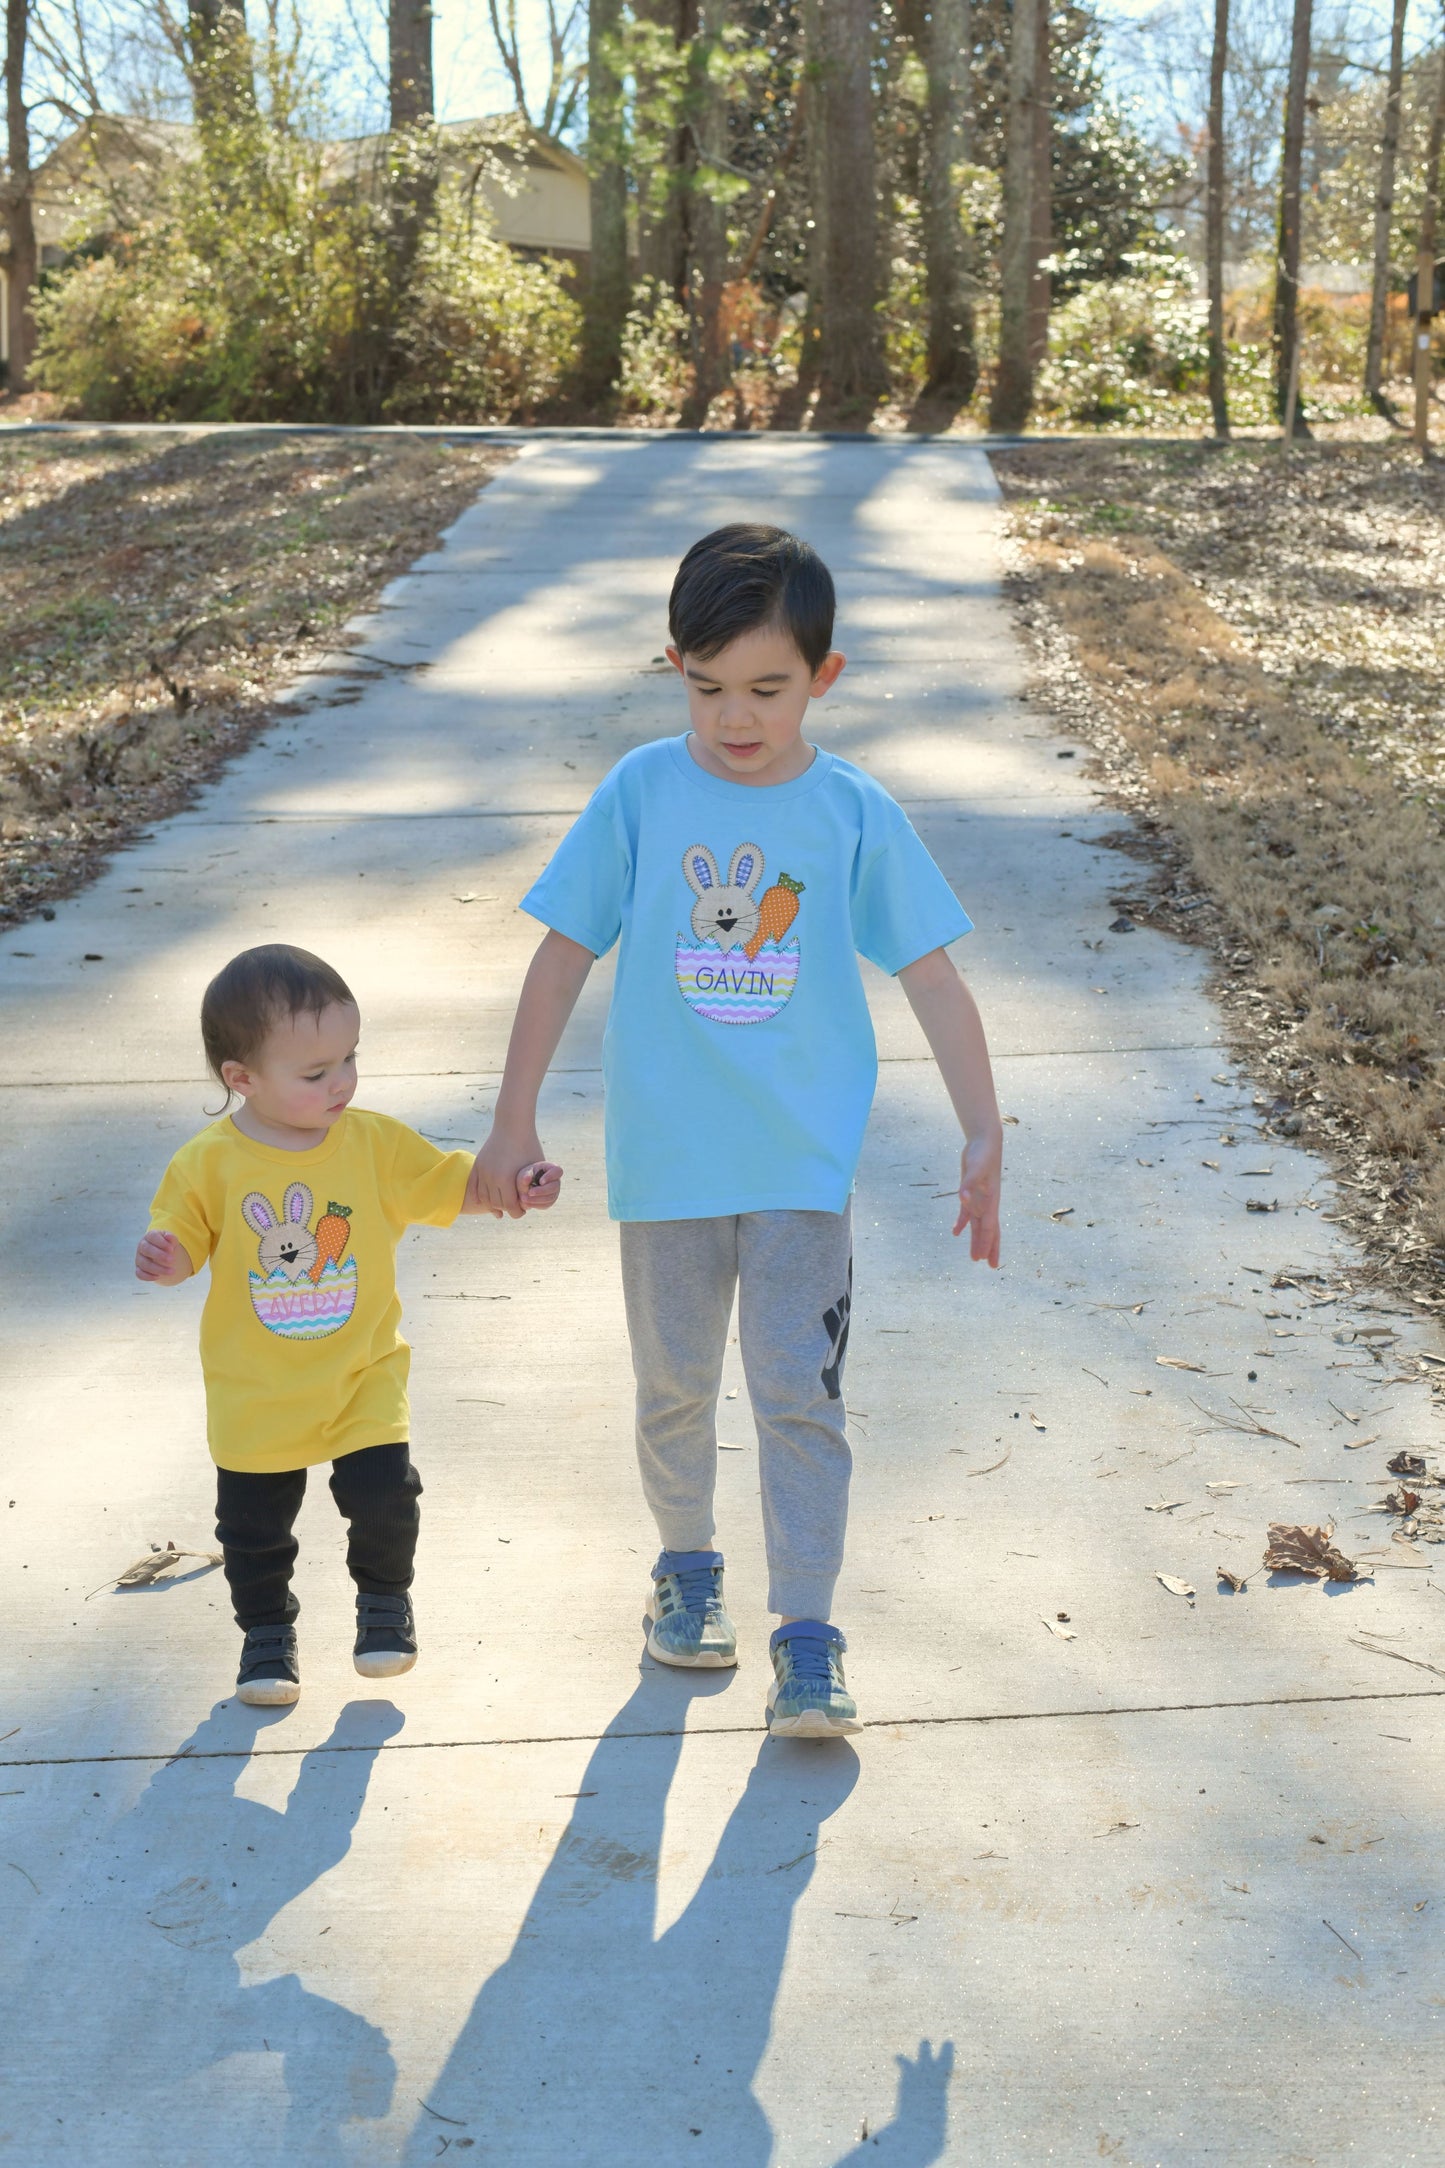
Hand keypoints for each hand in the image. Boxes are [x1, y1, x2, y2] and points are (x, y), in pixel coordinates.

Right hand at [135, 1228, 191, 1283]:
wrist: (163, 1254)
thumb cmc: (167, 1245)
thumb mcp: (171, 1240)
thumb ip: (172, 1238)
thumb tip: (168, 1236)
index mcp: (150, 1236)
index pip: (152, 1236)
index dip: (161, 1243)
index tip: (172, 1249)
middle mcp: (142, 1246)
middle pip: (146, 1249)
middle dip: (159, 1255)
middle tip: (172, 1260)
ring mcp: (139, 1258)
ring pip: (144, 1263)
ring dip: (158, 1268)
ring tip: (171, 1271)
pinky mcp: (138, 1268)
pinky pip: (139, 1273)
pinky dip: (148, 1276)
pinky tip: (159, 1277)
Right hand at [471, 1127, 543, 1219]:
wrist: (512, 1126)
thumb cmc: (529, 1146)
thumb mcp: (535, 1168)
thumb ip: (532, 1187)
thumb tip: (532, 1204)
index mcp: (507, 1179)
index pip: (510, 1206)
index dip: (517, 1212)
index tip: (522, 1212)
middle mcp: (492, 1177)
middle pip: (496, 1204)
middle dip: (506, 1209)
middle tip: (514, 1209)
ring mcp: (482, 1171)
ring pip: (484, 1197)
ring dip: (492, 1204)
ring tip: (501, 1206)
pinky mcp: (477, 1165)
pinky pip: (474, 1186)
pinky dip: (478, 1196)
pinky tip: (484, 1202)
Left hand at [518, 1161, 563, 1211]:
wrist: (525, 1187)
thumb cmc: (526, 1176)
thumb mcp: (524, 1173)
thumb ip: (525, 1175)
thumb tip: (527, 1178)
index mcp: (551, 1169)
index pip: (557, 1171)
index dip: (550, 1176)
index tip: (540, 1181)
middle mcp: (556, 1181)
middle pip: (554, 1187)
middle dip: (541, 1191)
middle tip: (529, 1192)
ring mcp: (555, 1192)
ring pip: (550, 1197)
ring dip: (537, 1199)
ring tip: (524, 1198)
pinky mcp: (550, 1201)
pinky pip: (546, 1204)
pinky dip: (536, 1204)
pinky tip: (526, 1203)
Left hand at [953, 1128, 1001, 1266]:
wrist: (985, 1142)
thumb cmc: (983, 1154)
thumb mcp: (975, 1167)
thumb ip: (968, 1183)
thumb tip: (962, 1199)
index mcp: (991, 1200)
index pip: (989, 1227)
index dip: (987, 1243)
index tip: (984, 1260)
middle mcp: (987, 1203)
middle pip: (989, 1230)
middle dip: (989, 1248)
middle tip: (990, 1266)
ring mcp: (979, 1199)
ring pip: (978, 1225)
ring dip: (976, 1240)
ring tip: (975, 1257)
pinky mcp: (970, 1193)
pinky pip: (966, 1213)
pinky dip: (962, 1223)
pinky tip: (955, 1233)